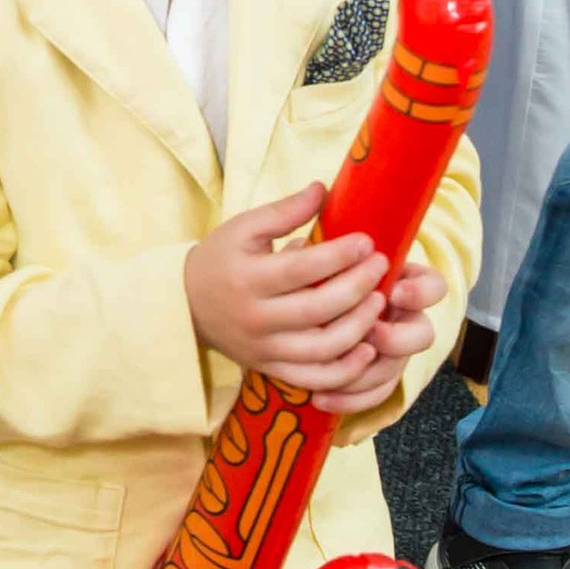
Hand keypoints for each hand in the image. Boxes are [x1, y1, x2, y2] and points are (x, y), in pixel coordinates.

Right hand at [186, 187, 446, 416]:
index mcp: (248, 278)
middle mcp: (256, 318)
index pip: (302, 268)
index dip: (340, 255)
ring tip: (379, 301)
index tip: (367, 241)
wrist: (187, 306)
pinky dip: (344, 370)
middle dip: (357, 286)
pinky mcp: (271, 369)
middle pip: (317, 308)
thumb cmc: (221, 259)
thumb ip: (284, 210)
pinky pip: (314, 378)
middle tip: (382, 266)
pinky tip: (366, 348)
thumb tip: (323, 189)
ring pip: (321, 348)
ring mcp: (264, 349)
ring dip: (358, 327)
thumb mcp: (243, 228)